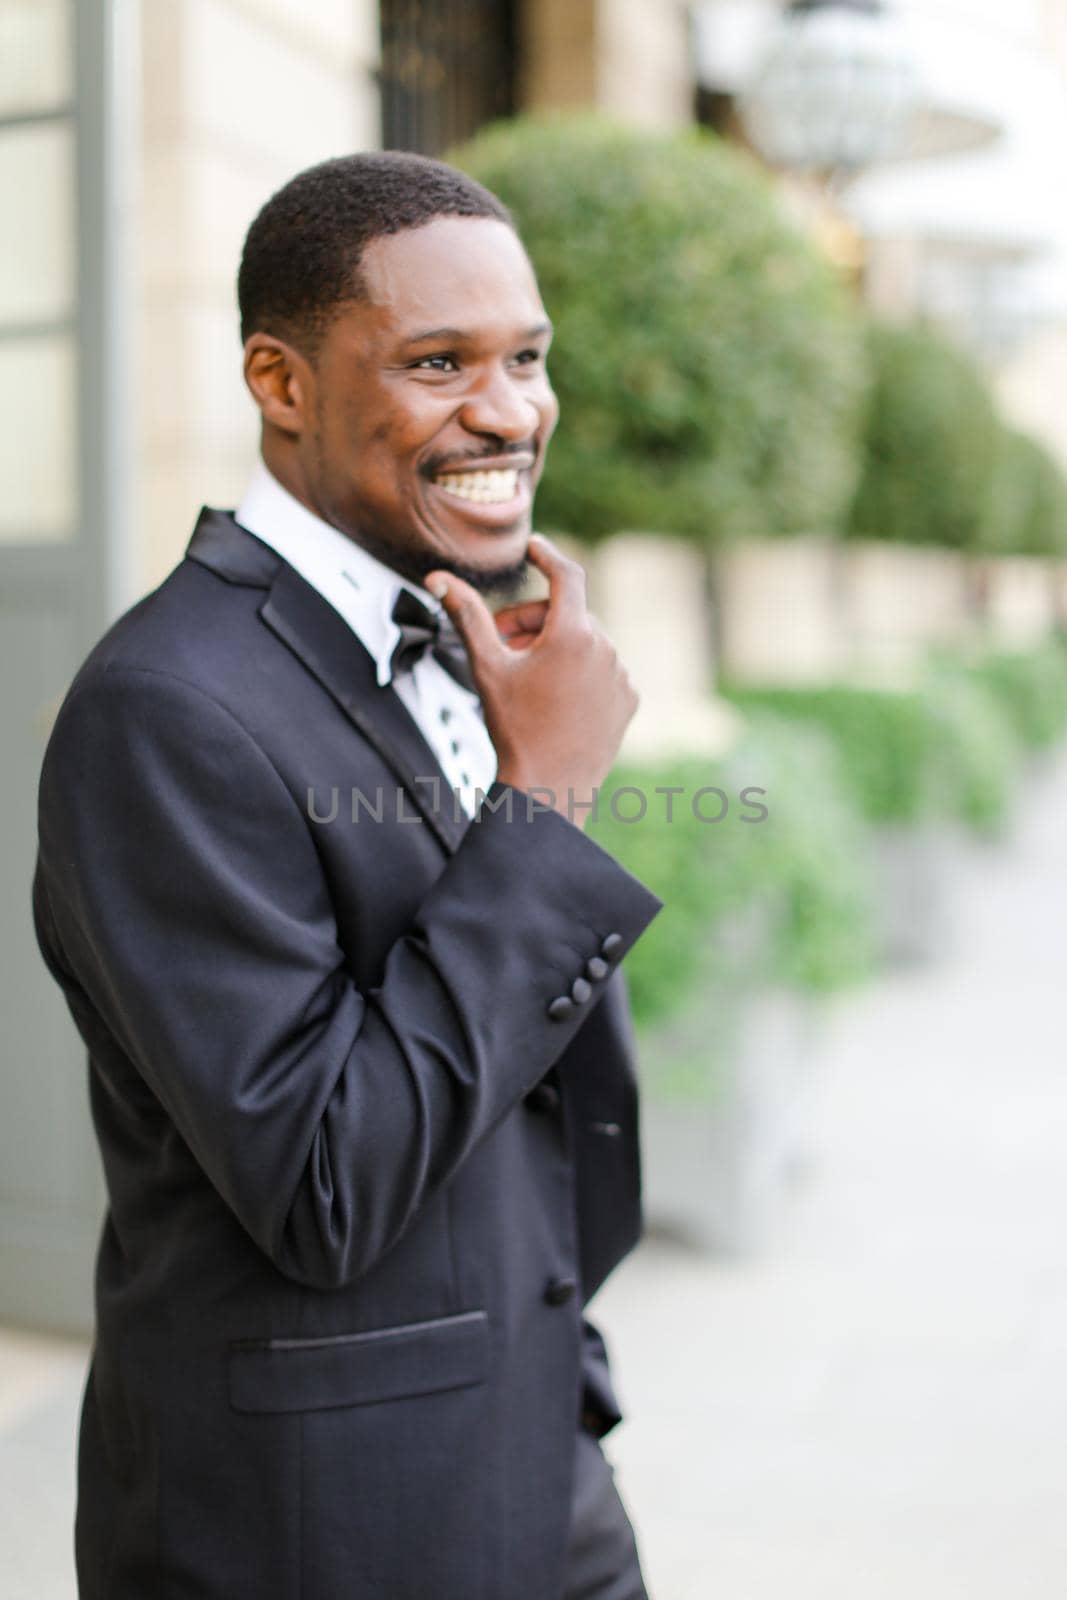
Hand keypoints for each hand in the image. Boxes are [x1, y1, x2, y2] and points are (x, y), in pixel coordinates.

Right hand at [426, 536, 637, 825]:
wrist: (548, 789)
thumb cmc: (513, 728)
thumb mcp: (486, 667)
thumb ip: (467, 615)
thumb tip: (437, 578)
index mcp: (572, 634)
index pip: (565, 574)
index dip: (547, 555)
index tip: (534, 548)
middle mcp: (605, 648)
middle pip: (567, 614)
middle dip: (532, 622)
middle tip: (502, 644)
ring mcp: (621, 675)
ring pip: (586, 642)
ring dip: (556, 648)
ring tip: (527, 678)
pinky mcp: (628, 700)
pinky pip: (603, 670)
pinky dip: (580, 673)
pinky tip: (555, 699)